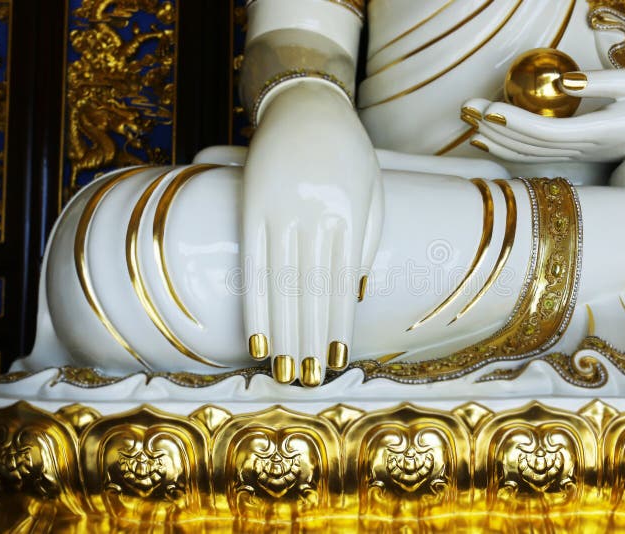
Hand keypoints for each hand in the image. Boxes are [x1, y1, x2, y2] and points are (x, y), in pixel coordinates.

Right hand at [242, 82, 382, 386]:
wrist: (306, 105)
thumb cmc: (348, 152)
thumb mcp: (373, 189)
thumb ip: (369, 240)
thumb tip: (359, 293)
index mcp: (350, 215)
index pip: (344, 283)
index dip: (339, 324)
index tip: (338, 361)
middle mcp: (315, 216)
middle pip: (311, 290)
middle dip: (309, 338)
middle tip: (309, 381)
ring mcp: (279, 209)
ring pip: (281, 283)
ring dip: (282, 331)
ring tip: (283, 370)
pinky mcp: (251, 204)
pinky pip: (252, 261)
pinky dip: (255, 302)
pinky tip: (257, 335)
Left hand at [464, 69, 624, 161]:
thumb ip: (603, 84)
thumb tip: (563, 83)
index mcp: (602, 133)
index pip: (544, 132)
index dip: (512, 123)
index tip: (485, 110)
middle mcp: (588, 150)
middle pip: (530, 146)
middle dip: (495, 130)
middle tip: (465, 110)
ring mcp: (585, 155)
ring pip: (532, 155)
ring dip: (499, 141)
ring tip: (471, 124)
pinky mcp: (585, 153)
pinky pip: (541, 155)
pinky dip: (513, 149)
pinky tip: (494, 140)